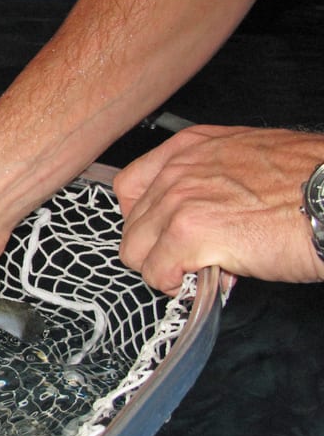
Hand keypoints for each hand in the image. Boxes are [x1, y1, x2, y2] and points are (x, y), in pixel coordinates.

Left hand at [114, 125, 323, 294]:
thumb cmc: (309, 182)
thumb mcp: (247, 162)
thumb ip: (210, 184)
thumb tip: (195, 220)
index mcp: (189, 149)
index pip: (130, 186)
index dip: (142, 219)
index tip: (161, 234)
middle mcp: (178, 171)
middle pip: (131, 225)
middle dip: (158, 249)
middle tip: (191, 259)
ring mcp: (180, 201)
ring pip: (136, 252)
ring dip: (163, 269)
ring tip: (199, 271)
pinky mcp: (190, 233)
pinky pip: (157, 272)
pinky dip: (175, 286)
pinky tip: (204, 281)